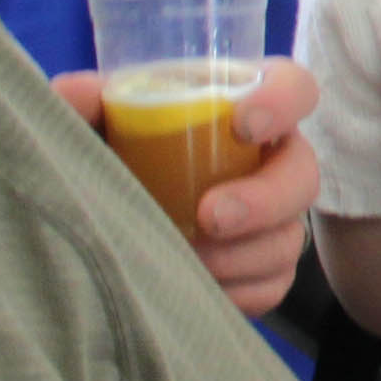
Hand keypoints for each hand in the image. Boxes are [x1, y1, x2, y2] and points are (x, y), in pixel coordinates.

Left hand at [53, 55, 320, 313]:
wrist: (107, 216)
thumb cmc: (116, 152)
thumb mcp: (95, 123)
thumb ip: (82, 102)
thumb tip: (77, 94)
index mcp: (241, 107)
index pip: (292, 87)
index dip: (283, 103)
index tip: (242, 126)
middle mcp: (270, 159)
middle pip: (303, 173)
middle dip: (264, 199)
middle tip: (209, 216)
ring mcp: (275, 218)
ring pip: (289, 237)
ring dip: (242, 255)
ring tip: (188, 260)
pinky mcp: (265, 269)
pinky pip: (274, 286)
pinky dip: (237, 292)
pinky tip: (197, 290)